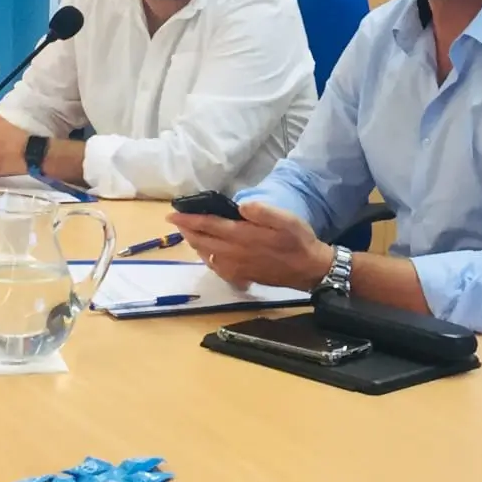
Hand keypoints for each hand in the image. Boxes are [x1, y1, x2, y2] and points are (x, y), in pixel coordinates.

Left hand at [167, 202, 333, 291]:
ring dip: (194, 243)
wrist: (309, 269)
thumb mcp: (286, 220)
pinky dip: (206, 258)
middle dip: (186, 230)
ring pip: (206, 255)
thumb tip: (241, 206)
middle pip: (202, 241)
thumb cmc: (298, 240)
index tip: (172, 214)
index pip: (208, 225)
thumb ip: (263, 211)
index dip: (189, 219)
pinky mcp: (241, 276)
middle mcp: (234, 253)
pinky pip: (215, 267)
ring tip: (188, 233)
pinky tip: (207, 253)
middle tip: (176, 221)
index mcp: (243, 236)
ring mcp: (236, 267)